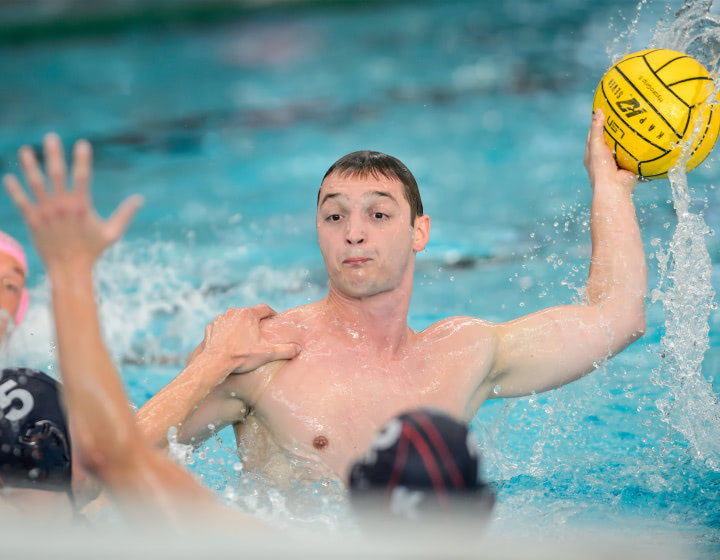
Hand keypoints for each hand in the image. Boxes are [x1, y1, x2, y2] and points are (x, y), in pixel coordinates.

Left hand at [3, 133, 142, 272]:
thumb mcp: (112, 232)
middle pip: (56, 173)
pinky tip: (10, 177)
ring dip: (29, 166)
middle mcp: (62, 205)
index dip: (82, 158)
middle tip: (51, 136)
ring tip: (26, 150)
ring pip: (35, 184)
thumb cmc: (92, 251)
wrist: (69, 269)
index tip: (82, 143)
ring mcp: (45, 212)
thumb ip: (125, 214)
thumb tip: (140, 199)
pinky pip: (21, 201)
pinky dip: (15, 189)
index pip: (82, 175)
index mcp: (82, 205)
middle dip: (53, 153)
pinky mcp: (33, 221)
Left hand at [192, 304, 300, 377]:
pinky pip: (221, 326)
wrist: (215, 363)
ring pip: (234, 319)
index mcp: (249, 314)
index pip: (265, 308)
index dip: (271, 313)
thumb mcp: (267, 354)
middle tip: (259, 332)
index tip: (274, 319)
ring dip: (239, 325)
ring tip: (243, 338)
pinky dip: (226, 331)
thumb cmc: (241, 357)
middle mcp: (234, 312)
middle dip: (255, 321)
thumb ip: (285, 350)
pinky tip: (229, 341)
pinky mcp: (211, 327)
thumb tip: (299, 349)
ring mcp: (221, 319)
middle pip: (249, 313)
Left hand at [584, 109, 637, 192]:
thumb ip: (597, 129)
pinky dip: (639, 147)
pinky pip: (634, 153)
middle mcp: (603, 157)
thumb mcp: (596, 146)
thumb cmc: (601, 167)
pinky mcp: (627, 165)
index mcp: (592, 153)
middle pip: (609, 139)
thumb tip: (598, 111)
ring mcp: (616, 161)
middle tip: (626, 113)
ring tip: (638, 121)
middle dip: (616, 128)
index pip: (593, 133)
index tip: (606, 109)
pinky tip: (647, 136)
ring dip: (629, 137)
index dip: (598, 121)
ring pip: (622, 146)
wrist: (614, 188)